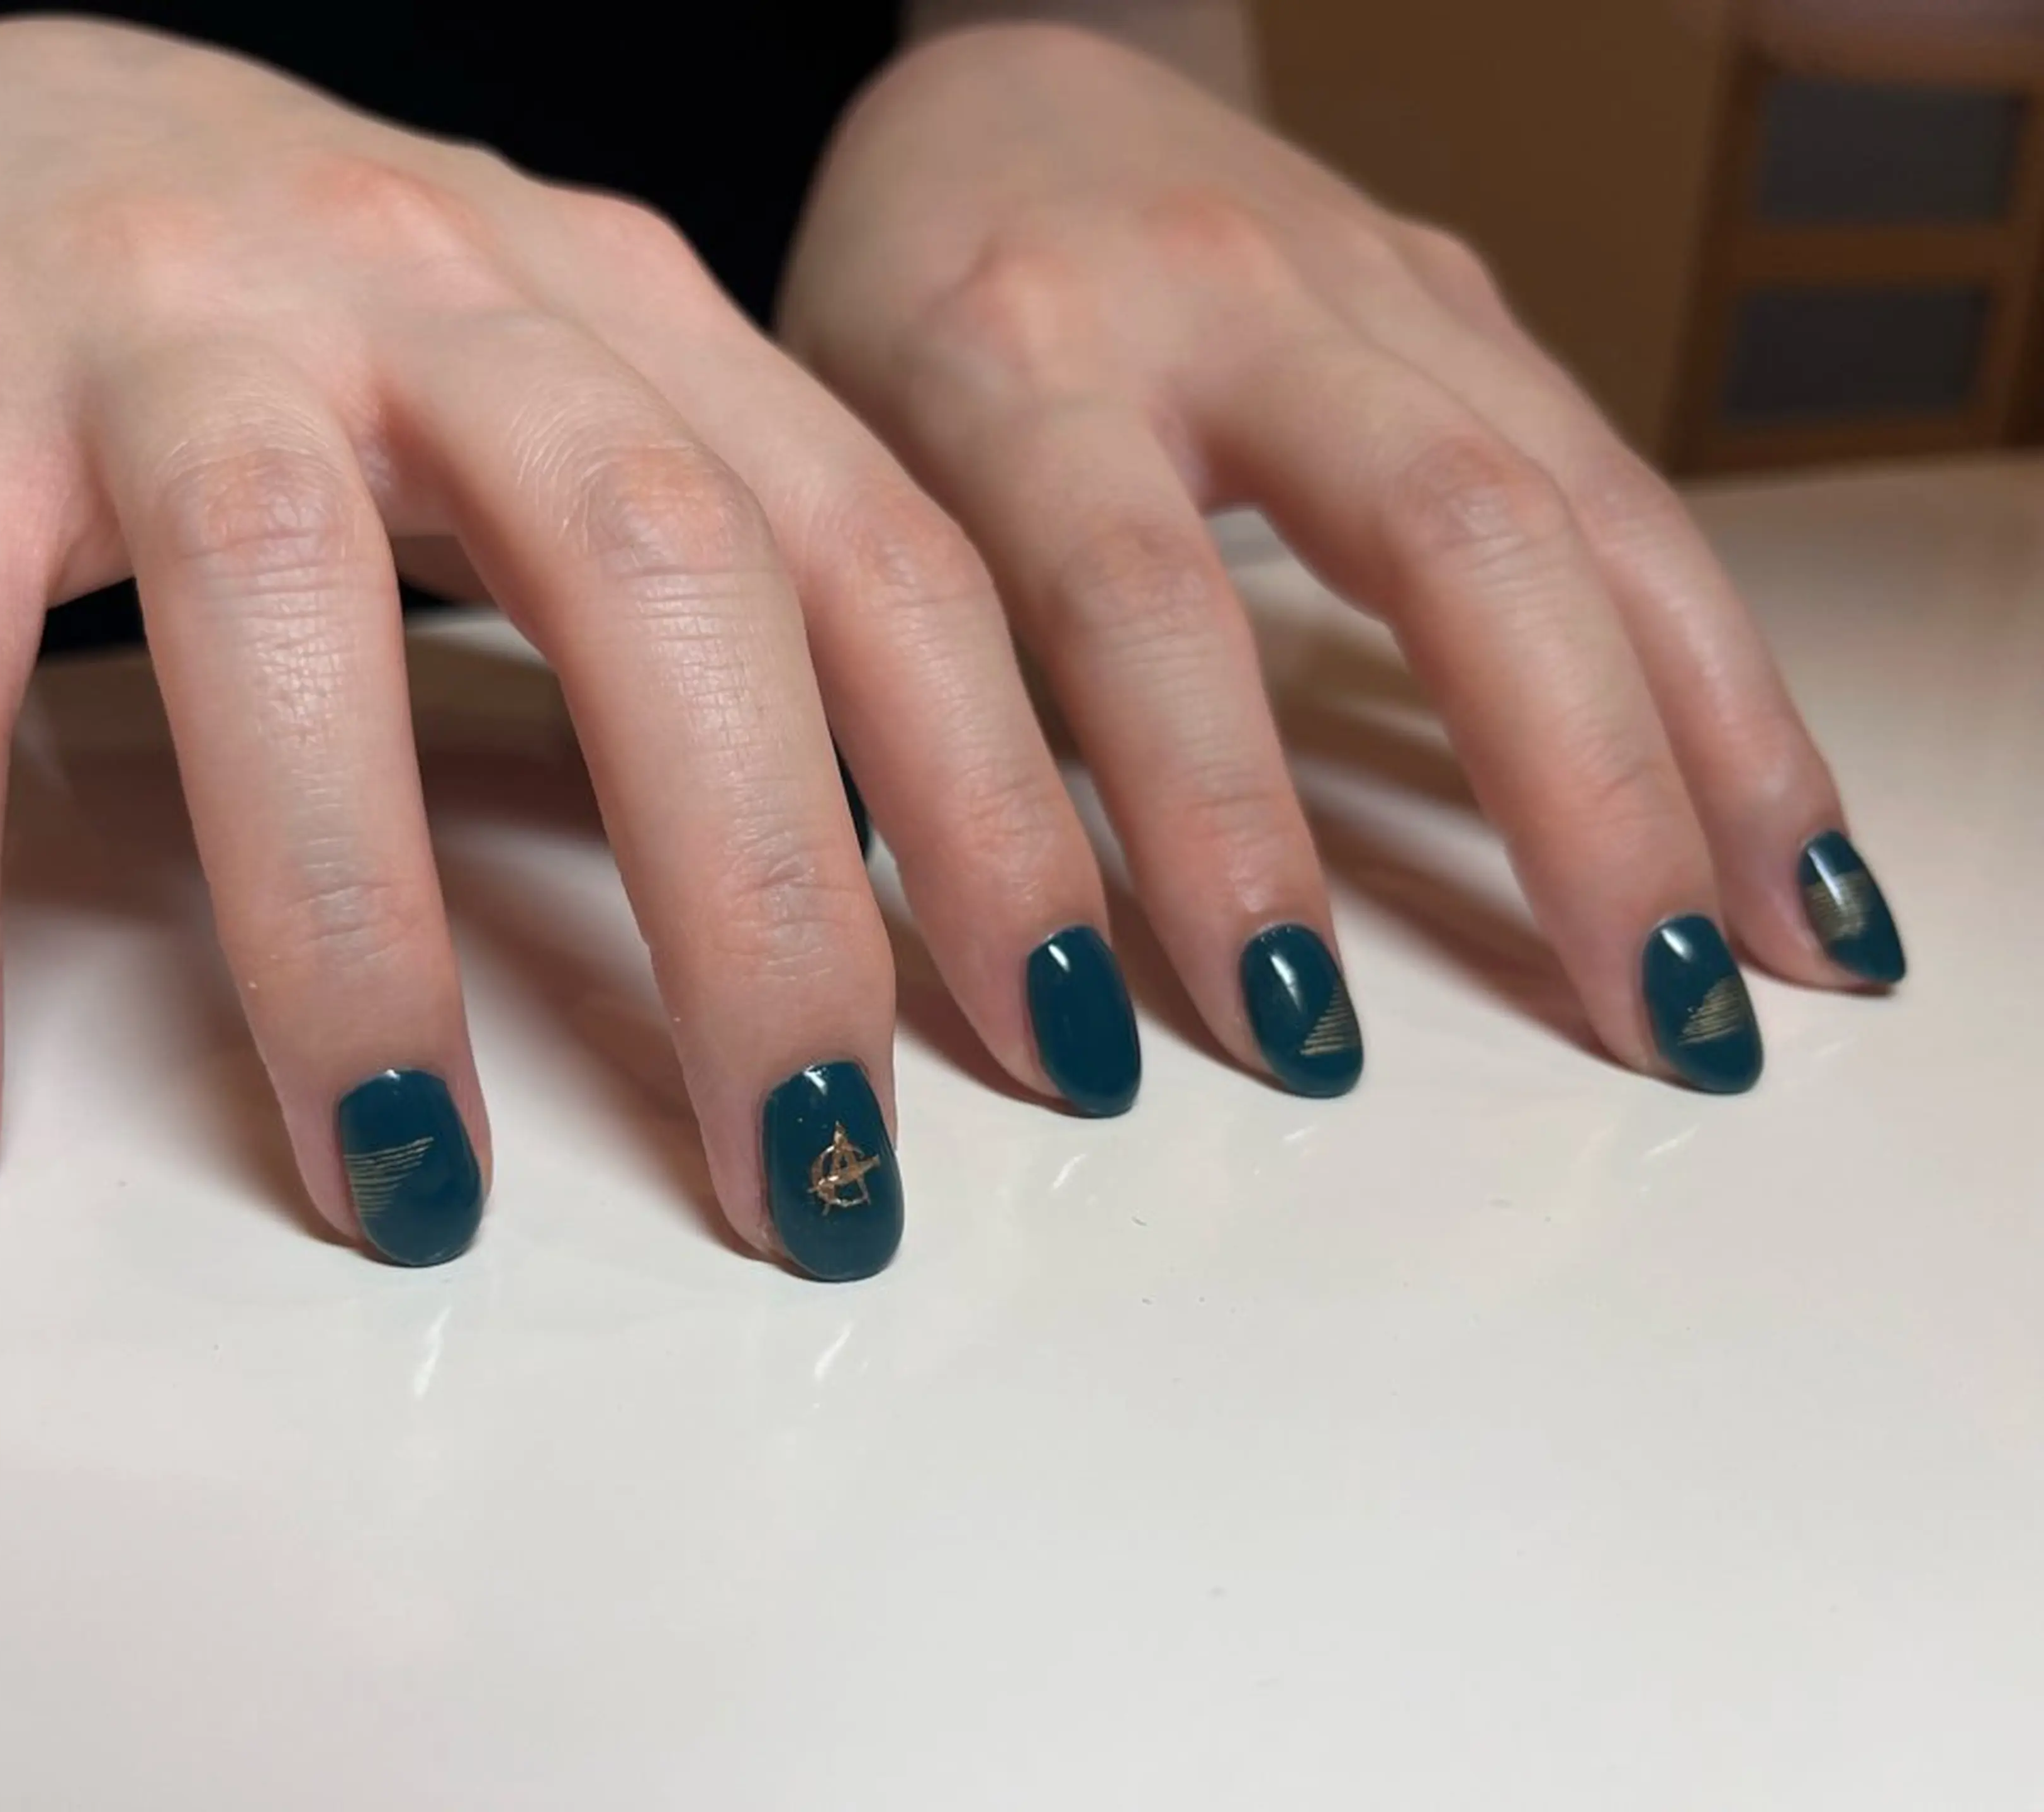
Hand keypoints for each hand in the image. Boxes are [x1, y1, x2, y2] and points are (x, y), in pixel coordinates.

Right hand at [0, 20, 1145, 1272]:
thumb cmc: (329, 334)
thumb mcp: (577, 414)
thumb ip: (733, 588)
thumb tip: (911, 897)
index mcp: (632, 308)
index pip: (875, 551)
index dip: (994, 803)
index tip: (1058, 1043)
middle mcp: (434, 278)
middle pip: (653, 566)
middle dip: (755, 901)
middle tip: (807, 1180)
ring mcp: (178, 313)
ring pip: (287, 596)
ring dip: (361, 931)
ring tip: (418, 1193)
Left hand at [782, 23, 1904, 1096]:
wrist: (989, 102)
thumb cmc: (896, 322)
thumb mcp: (845, 490)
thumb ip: (901, 698)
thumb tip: (941, 956)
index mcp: (1013, 356)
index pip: (1132, 597)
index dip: (1213, 817)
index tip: (1280, 1019)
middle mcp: (1223, 300)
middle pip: (1447, 534)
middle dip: (1572, 790)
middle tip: (1647, 1016)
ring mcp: (1373, 292)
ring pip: (1583, 503)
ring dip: (1712, 742)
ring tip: (1789, 946)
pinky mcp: (1465, 306)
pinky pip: (1621, 486)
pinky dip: (1712, 663)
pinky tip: (1772, 807)